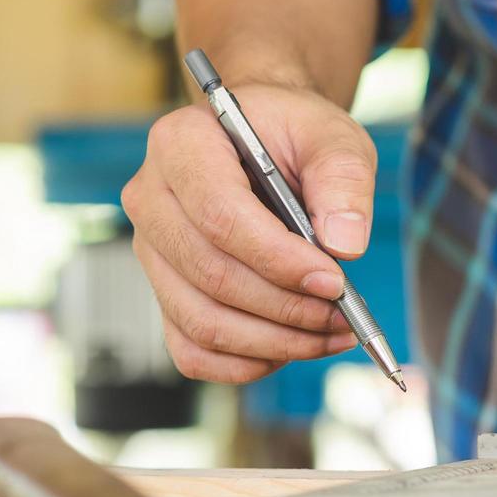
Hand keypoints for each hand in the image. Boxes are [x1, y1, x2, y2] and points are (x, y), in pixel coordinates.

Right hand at [121, 82, 376, 382]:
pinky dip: (243, 362)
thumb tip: (344, 244)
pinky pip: (191, 349)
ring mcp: (152, 251)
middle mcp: (152, 199)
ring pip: (201, 320)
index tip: (334, 281)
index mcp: (182, 145)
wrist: (265, 140)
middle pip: (211, 274)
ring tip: (329, 333)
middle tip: (342, 313)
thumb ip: (343, 179)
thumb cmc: (293, 134)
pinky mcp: (164, 291)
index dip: (279, 259)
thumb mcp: (330, 136)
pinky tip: (289, 348)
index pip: (220, 216)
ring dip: (273, 341)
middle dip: (285, 307)